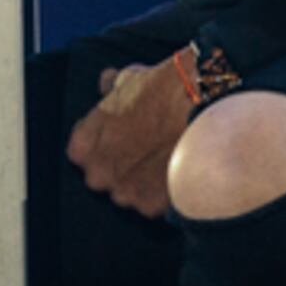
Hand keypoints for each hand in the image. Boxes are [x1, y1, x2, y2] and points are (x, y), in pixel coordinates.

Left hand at [65, 50, 199, 218]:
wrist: (203, 111)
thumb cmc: (164, 93)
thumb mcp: (130, 79)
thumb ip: (112, 87)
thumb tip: (108, 82)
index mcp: (84, 145)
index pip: (82, 152)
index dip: (102, 141)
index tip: (118, 134)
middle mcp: (99, 174)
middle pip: (104, 175)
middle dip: (120, 164)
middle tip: (145, 149)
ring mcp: (126, 193)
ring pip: (129, 192)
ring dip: (142, 181)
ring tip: (167, 160)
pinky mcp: (154, 206)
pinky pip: (154, 204)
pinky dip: (164, 193)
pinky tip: (178, 172)